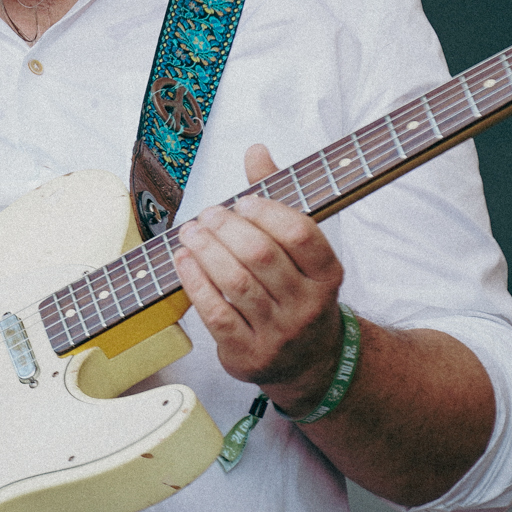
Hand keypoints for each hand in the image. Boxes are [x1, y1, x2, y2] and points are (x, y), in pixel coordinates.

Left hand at [172, 144, 347, 414]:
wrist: (309, 361)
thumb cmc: (296, 291)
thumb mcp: (301, 252)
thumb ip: (279, 200)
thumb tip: (256, 150)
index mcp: (328, 275)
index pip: (302, 235)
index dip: (268, 211)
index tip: (242, 200)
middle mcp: (308, 305)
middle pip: (262, 256)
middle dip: (226, 228)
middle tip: (206, 215)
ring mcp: (279, 333)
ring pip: (236, 283)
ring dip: (206, 251)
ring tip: (189, 232)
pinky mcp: (249, 353)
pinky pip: (216, 314)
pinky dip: (195, 283)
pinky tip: (183, 261)